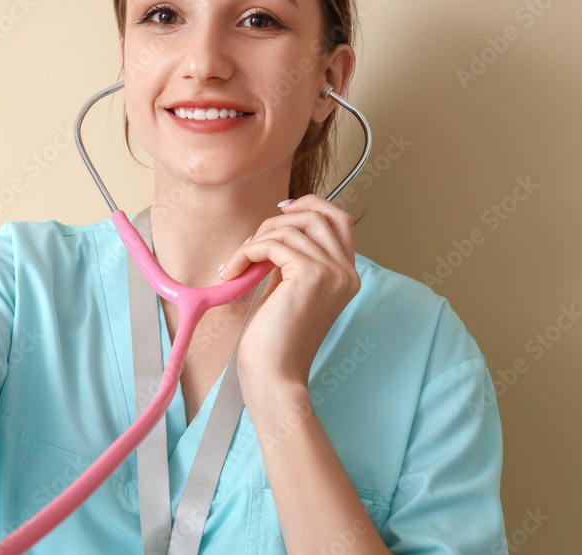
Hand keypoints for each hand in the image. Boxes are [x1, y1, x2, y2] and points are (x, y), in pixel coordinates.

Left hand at [219, 195, 360, 397]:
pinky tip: (233, 272)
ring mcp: (332, 272)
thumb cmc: (276, 341)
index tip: (282, 208)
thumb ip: (295, 259)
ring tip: (239, 265)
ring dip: (256, 240)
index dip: (312, 204)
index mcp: (347, 276)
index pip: (340, 220)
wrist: (275, 376)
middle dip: (279, 220)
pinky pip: (272, 244)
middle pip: (318, 215)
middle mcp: (347, 272)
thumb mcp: (291, 290)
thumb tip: (278, 224)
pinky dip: (247, 253)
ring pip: (290, 228)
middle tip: (252, 242)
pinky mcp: (311, 275)